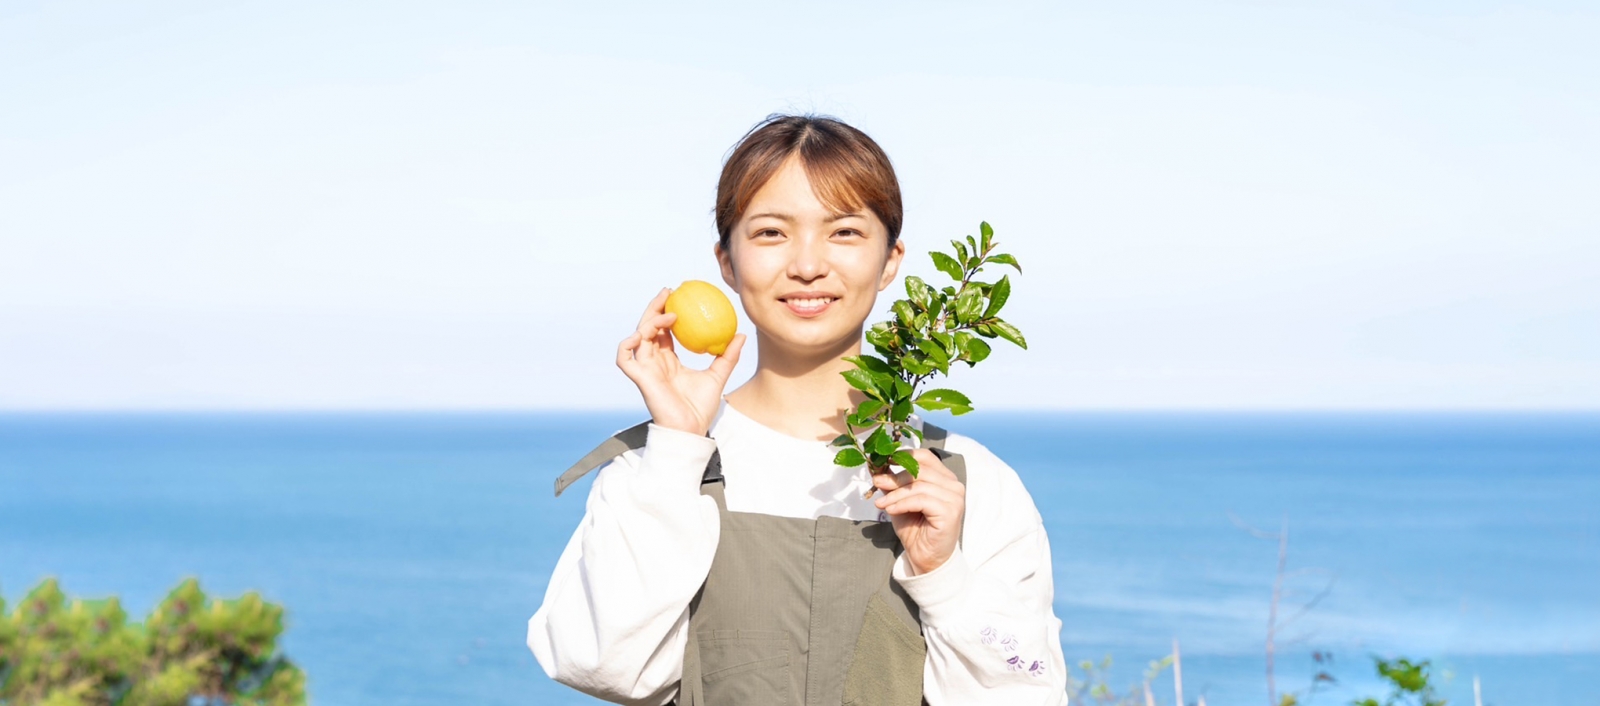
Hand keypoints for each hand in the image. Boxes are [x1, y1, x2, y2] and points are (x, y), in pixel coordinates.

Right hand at [616, 287, 746, 435]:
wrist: (691, 430)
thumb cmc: (700, 408)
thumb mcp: (718, 376)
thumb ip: (727, 356)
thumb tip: (741, 334)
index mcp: (668, 361)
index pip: (663, 330)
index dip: (666, 311)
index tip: (679, 295)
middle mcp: (654, 362)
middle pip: (648, 327)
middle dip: (654, 306)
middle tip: (670, 291)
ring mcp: (645, 369)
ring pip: (638, 337)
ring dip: (650, 321)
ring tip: (670, 313)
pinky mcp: (639, 379)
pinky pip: (624, 358)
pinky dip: (627, 344)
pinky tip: (642, 333)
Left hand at [872, 448, 965, 575]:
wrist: (926, 558)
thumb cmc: (915, 529)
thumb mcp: (899, 501)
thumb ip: (892, 484)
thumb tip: (876, 466)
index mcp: (945, 478)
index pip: (925, 457)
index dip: (903, 456)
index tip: (882, 461)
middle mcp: (954, 485)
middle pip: (920, 470)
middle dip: (894, 476)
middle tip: (876, 482)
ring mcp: (954, 498)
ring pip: (918, 485)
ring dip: (895, 493)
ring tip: (880, 503)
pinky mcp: (950, 511)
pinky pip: (921, 500)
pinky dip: (901, 503)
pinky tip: (890, 510)